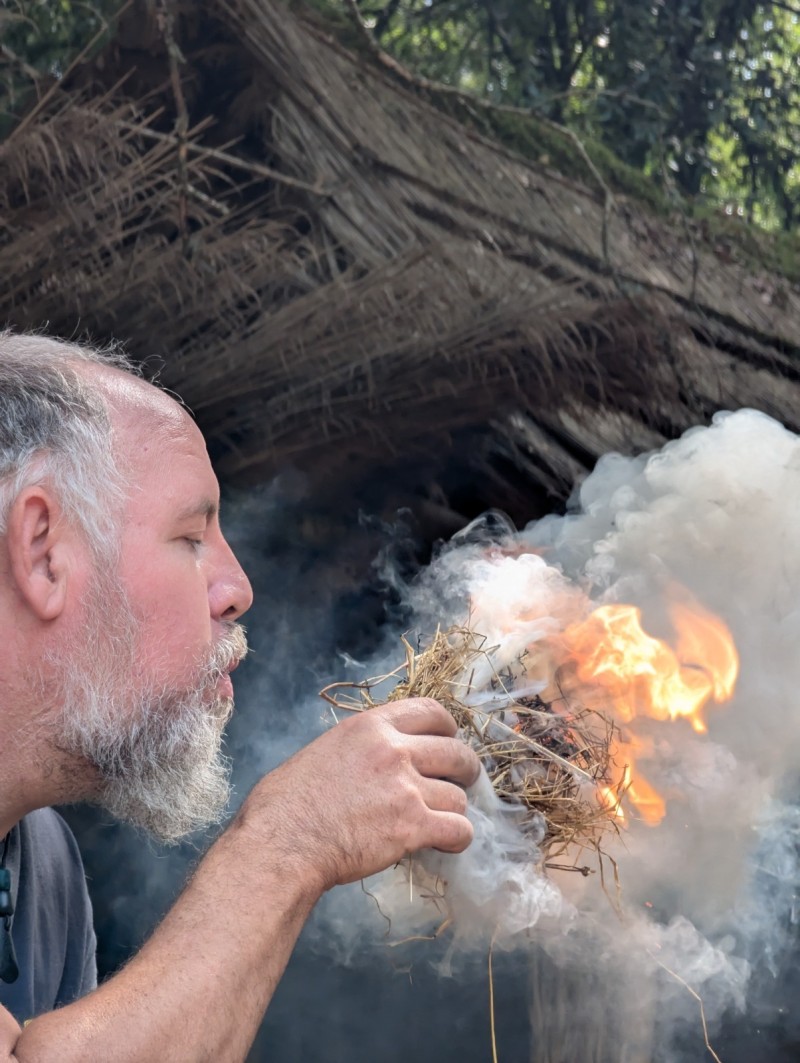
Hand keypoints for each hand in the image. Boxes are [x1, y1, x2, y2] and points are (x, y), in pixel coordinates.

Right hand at [242, 698, 479, 894]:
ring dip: (452, 810)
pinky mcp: (413, 826)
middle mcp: (394, 750)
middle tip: (460, 783)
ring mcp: (406, 788)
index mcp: (370, 726)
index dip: (447, 729)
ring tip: (439, 821)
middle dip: (464, 770)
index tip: (448, 742)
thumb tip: (377, 759)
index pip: (431, 711)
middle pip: (456, 753)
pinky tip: (445, 843)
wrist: (282, 843)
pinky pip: (459, 829)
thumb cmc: (286, 803)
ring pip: (458, 797)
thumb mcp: (325, 750)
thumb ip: (361, 748)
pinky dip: (456, 838)